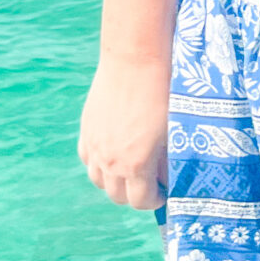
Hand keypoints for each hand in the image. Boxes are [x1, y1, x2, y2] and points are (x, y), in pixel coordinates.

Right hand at [78, 51, 170, 209]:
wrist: (136, 59)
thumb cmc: (163, 94)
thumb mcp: (173, 132)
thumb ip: (168, 162)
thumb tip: (167, 178)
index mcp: (135, 164)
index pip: (140, 201)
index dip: (154, 201)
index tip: (164, 192)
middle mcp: (110, 160)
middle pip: (117, 195)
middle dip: (136, 194)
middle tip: (151, 183)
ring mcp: (94, 145)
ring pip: (99, 180)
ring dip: (115, 181)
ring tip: (132, 169)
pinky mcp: (87, 129)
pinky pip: (88, 159)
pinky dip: (99, 163)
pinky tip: (114, 152)